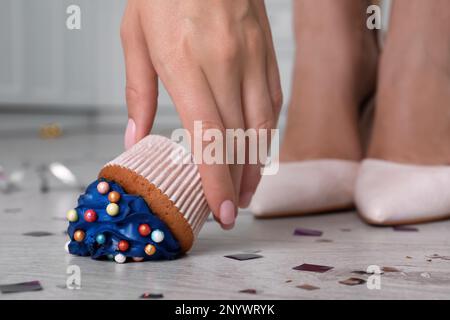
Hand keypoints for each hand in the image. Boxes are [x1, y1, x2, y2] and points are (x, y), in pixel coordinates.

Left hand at [121, 0, 281, 228]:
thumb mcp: (135, 35)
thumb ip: (137, 92)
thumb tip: (134, 137)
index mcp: (186, 64)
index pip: (209, 138)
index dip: (217, 181)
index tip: (222, 211)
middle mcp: (225, 64)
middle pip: (239, 140)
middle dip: (238, 183)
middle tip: (233, 210)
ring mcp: (252, 58)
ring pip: (262, 126)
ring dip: (256, 165)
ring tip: (248, 191)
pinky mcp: (267, 52)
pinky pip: (273, 101)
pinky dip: (267, 133)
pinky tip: (259, 150)